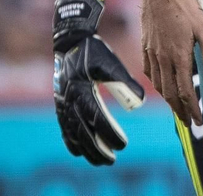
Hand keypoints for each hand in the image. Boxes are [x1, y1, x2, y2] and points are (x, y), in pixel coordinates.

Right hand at [54, 34, 145, 164]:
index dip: (109, 134)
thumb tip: (141, 101)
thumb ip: (125, 83)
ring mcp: (62, 104)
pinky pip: (64, 127)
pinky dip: (71, 141)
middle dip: (97, 149)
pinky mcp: (60, 104)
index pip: (97, 119)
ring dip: (86, 149)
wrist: (71, 42)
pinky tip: (78, 151)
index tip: (123, 145)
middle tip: (112, 160)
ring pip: (73, 133)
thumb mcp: (111, 64)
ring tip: (100, 161)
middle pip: (83, 132)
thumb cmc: (94, 52)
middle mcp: (69, 101)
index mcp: (82, 92)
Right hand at [138, 0, 202, 127]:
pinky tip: (163, 87)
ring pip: (159, 86)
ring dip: (169, 101)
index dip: (192, 108)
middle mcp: (163, 60)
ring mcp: (152, 55)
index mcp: (179, 56)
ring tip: (178, 110)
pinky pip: (151, 73)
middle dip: (180, 111)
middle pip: (170, 94)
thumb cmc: (184, 7)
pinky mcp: (146, 49)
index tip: (198, 120)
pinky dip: (158, 85)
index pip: (185, 91)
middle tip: (190, 122)